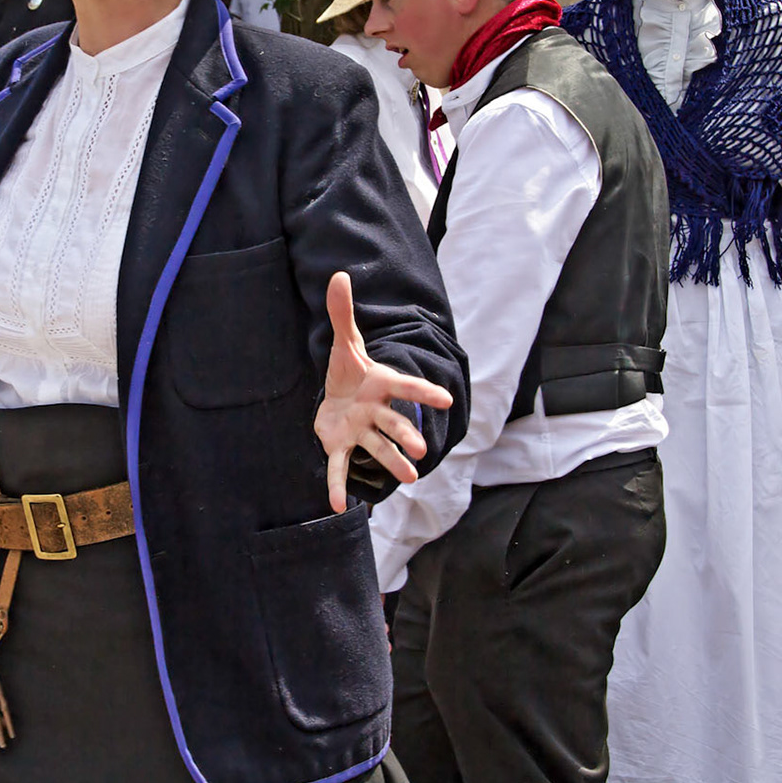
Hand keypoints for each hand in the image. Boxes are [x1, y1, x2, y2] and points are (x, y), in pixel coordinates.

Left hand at [313, 271, 453, 513]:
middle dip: (406, 434)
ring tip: (410, 476)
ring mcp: (360, 431)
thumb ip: (343, 312)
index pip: (406, 387)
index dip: (424, 393)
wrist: (336, 397)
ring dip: (391, 461)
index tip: (445, 399)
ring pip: (376, 447)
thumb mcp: (344, 342)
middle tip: (422, 449)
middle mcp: (375, 411)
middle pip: (393, 423)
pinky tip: (339, 507)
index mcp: (380, 384)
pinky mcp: (339, 446)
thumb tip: (338, 275)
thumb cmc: (348, 372)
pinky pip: (338, 468)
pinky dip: (337, 486)